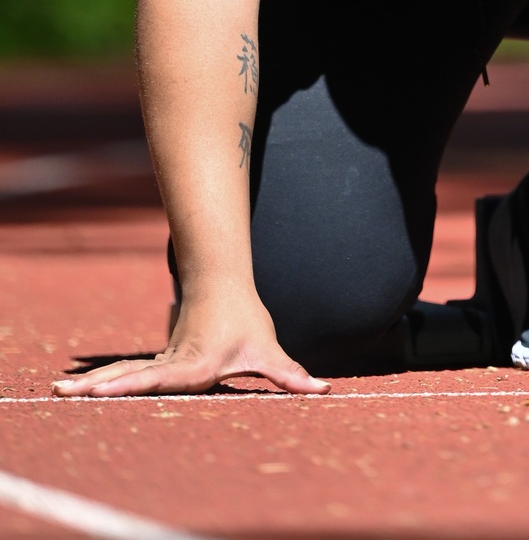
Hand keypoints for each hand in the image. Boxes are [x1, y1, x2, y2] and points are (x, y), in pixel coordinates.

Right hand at [51, 293, 330, 398]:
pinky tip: (77, 389)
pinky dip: (102, 381)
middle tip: (65, 396)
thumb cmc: (245, 320)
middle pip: (130, 377)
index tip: (105, 392)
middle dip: (99, 388)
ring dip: (93, 383)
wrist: (222, 283)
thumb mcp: (267, 349)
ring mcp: (160, 361)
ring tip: (58, 393)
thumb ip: (289, 374)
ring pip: (122, 373)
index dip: (132, 387)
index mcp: (193, 364)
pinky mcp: (157, 362)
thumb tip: (321, 390)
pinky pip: (125, 373)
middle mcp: (171, 363)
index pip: (159, 379)